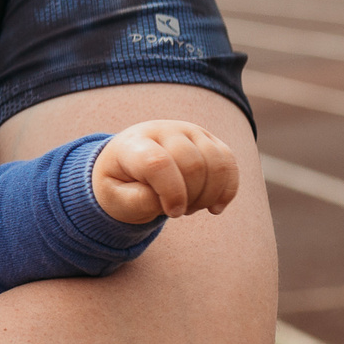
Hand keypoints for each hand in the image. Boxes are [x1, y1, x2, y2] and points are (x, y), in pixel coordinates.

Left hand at [90, 119, 239, 223]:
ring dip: (209, 195)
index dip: (172, 193)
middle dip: (191, 197)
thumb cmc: (121, 185)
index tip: (172, 213)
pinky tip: (214, 208)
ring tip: (190, 207)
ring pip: (217, 163)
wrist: (129, 167)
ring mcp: (188, 131)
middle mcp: (162, 130)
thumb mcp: (115, 198)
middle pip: (193, 165)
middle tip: (177, 212)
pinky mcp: (208, 139)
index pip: (159, 163)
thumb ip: (136, 201)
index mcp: (132, 144)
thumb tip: (166, 200)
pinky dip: (227, 190)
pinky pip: (229, 163)